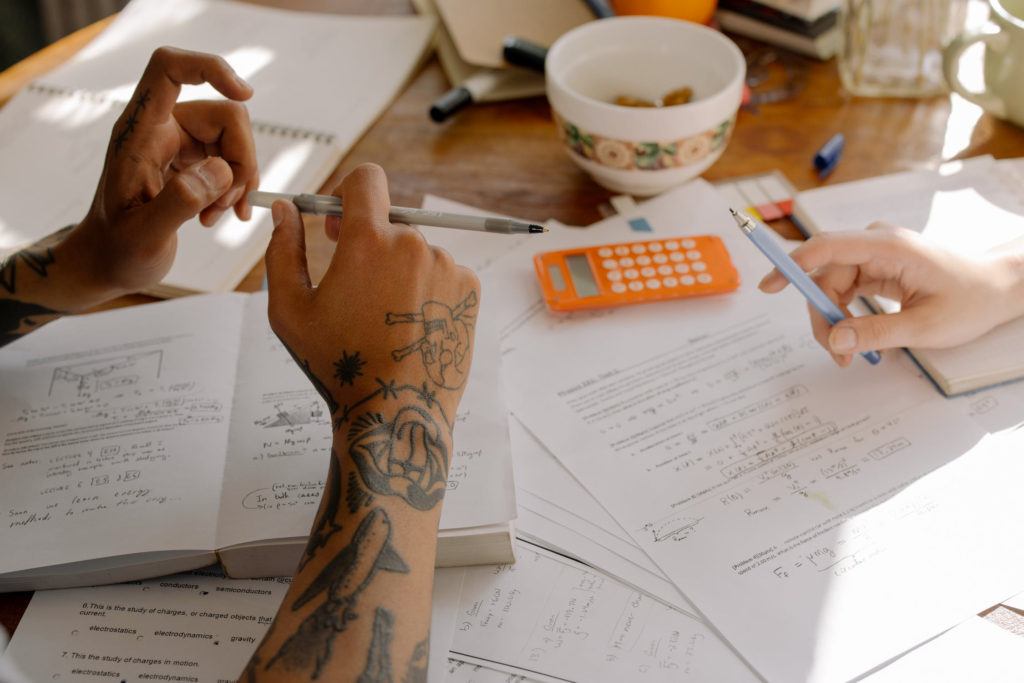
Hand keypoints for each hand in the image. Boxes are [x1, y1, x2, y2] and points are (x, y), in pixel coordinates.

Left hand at [60, 47, 258, 298]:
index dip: (209, 68)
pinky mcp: (191, 163)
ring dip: (239, 180)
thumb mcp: (144, 236)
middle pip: (224, 116)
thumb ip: (180, 201)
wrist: (108, 263)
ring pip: (234, 140)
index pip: (169, 69)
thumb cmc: (117, 250)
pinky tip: (220, 216)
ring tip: (218, 216)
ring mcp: (178, 145)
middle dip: (242, 160)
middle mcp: (160, 130)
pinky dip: (236, 190)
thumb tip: (221, 170)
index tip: (244, 93)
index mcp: (140, 133)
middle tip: (230, 204)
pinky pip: (231, 161)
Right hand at [265, 163, 480, 440]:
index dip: (348, 193)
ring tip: (384, 319)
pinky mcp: (470, 291)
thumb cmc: (336, 364)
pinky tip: (410, 326)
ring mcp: (448, 267)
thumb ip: (283, 250)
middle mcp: (415, 244)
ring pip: (418, 252)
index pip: (367, 179)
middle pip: (390, 223)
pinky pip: (444, 274)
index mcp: (370, 240)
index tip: (340, 224)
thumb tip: (286, 210)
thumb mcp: (291, 309)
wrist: (393, 410)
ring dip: (400, 272)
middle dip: (371, 244)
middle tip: (356, 286)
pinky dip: (427, 290)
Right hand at [758, 223, 1023, 366]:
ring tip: (850, 354)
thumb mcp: (926, 326)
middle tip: (837, 355)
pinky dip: (844, 317)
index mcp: (889, 247)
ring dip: (833, 322)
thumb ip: (876, 333)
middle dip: (823, 317)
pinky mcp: (876, 268)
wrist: (1000, 288)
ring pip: (831, 288)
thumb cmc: (973, 300)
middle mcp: (876, 245)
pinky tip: (857, 339)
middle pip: (824, 277)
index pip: (827, 247)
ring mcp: (875, 256)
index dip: (792, 265)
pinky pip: (844, 291)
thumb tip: (835, 341)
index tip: (768, 286)